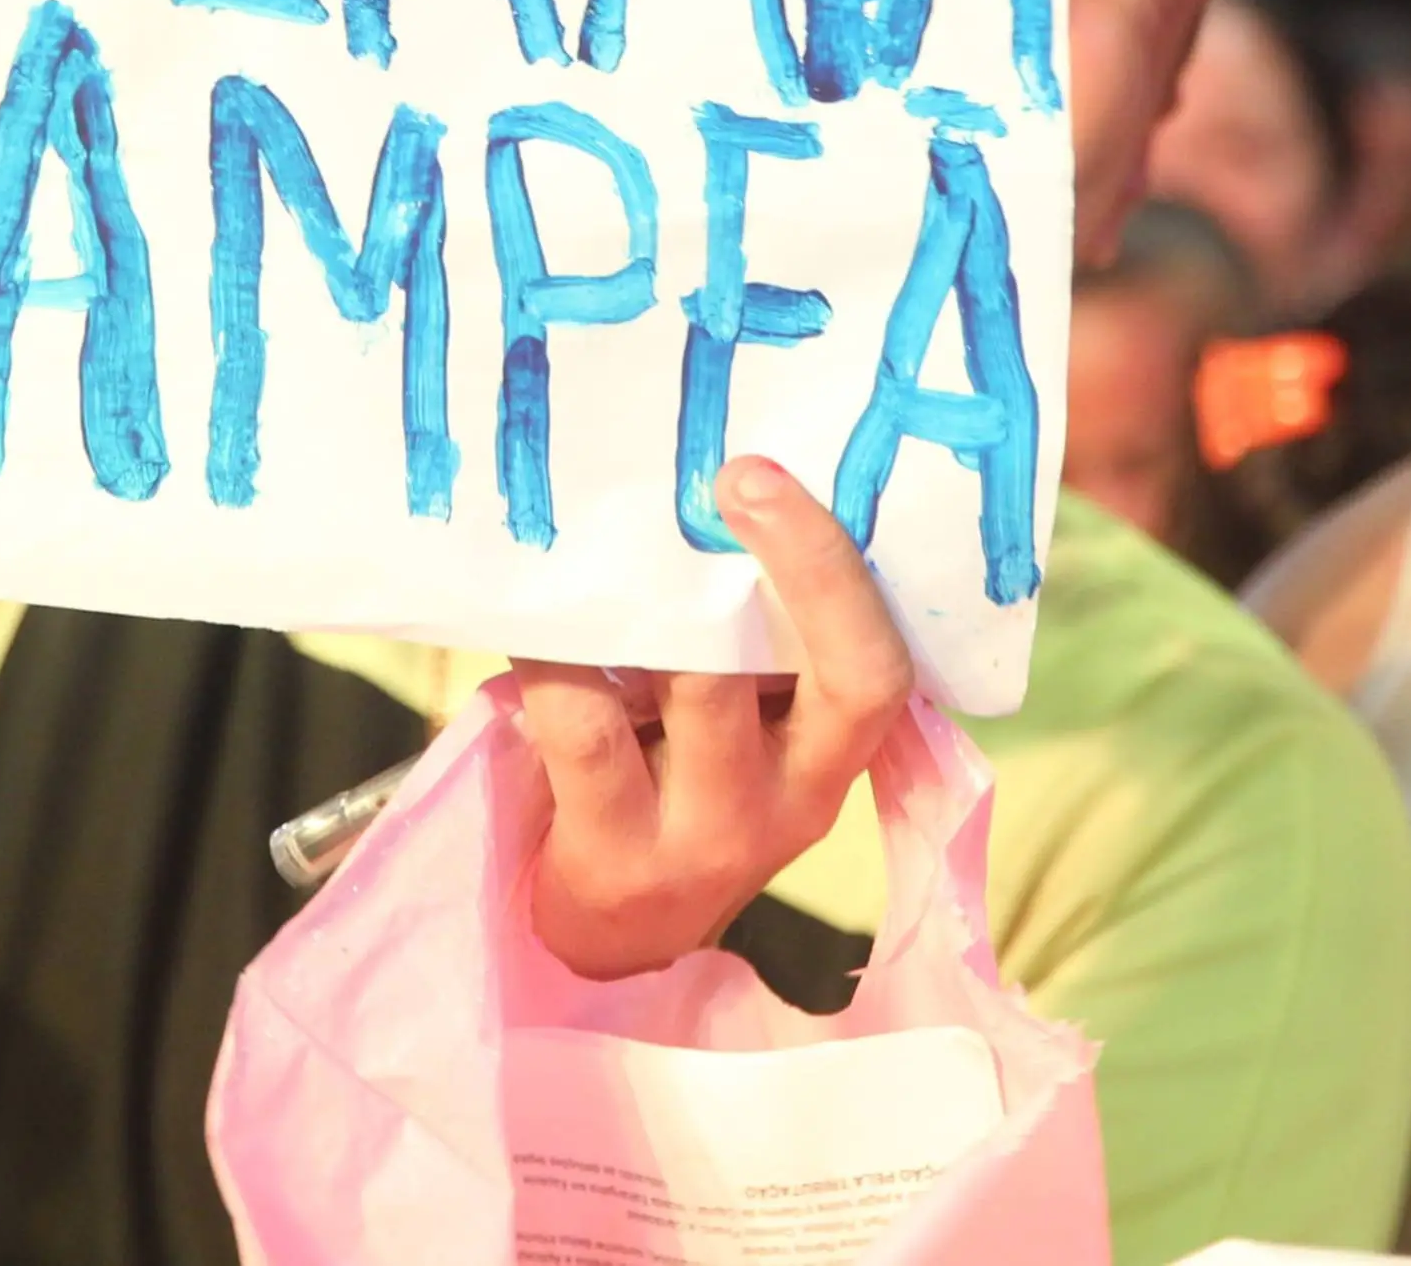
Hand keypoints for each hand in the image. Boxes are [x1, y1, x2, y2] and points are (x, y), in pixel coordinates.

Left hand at [512, 455, 915, 980]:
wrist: (612, 936)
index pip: (880, 669)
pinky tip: (530, 611)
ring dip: (659, 598)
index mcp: (833, 755)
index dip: (840, 571)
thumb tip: (709, 487)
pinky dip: (556, 657)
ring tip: (614, 522)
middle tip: (733, 475)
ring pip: (701, 690)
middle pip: (830, 675)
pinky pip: (586, 729)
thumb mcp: (751, 732)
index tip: (773, 473)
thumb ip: (757, 645)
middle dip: (794, 560)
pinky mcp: (616, 855)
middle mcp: (793, 798)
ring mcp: (708, 834)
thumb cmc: (681, 786)